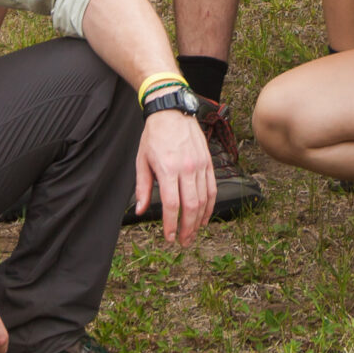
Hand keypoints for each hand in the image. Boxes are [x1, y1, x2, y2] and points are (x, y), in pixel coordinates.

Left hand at [135, 111, 214, 246]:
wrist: (172, 110)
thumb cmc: (154, 135)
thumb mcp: (142, 160)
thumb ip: (143, 187)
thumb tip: (141, 210)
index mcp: (167, 169)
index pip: (172, 204)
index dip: (171, 225)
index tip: (168, 237)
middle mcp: (186, 168)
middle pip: (191, 206)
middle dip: (188, 228)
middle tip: (183, 242)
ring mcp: (200, 165)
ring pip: (204, 200)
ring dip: (200, 220)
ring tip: (193, 234)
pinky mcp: (208, 162)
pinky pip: (212, 188)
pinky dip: (210, 206)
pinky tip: (205, 217)